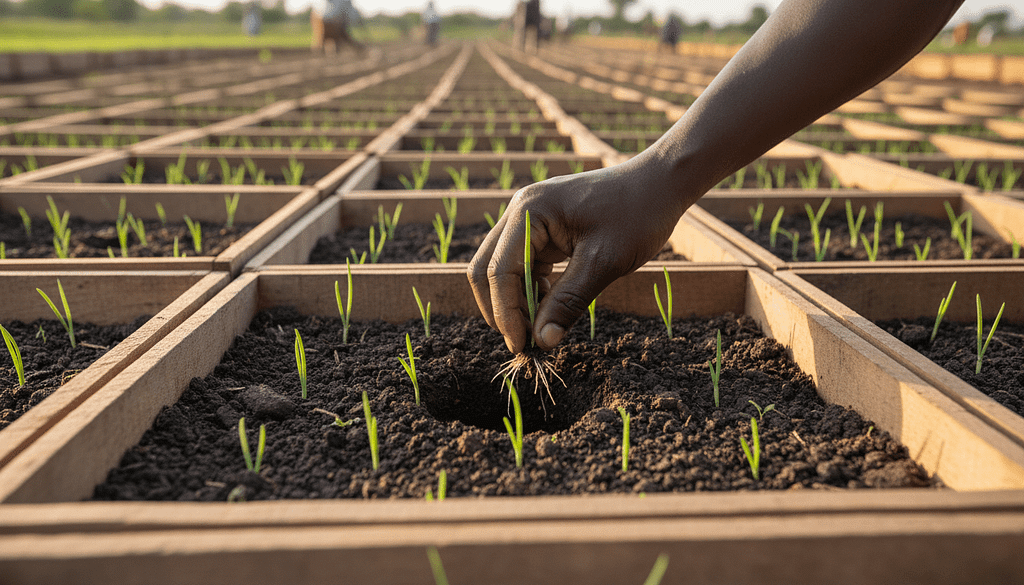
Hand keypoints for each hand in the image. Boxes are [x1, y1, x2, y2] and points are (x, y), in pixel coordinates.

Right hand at [468, 154, 691, 353]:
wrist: (660, 184)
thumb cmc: (637, 214)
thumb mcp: (603, 263)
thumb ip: (568, 302)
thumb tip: (542, 342)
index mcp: (529, 212)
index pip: (499, 271)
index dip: (506, 313)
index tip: (523, 347)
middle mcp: (520, 212)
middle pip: (487, 269)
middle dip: (502, 309)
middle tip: (526, 343)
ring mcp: (529, 220)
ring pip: (502, 269)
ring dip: (516, 302)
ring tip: (541, 330)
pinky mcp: (542, 230)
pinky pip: (523, 265)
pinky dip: (531, 290)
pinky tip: (552, 308)